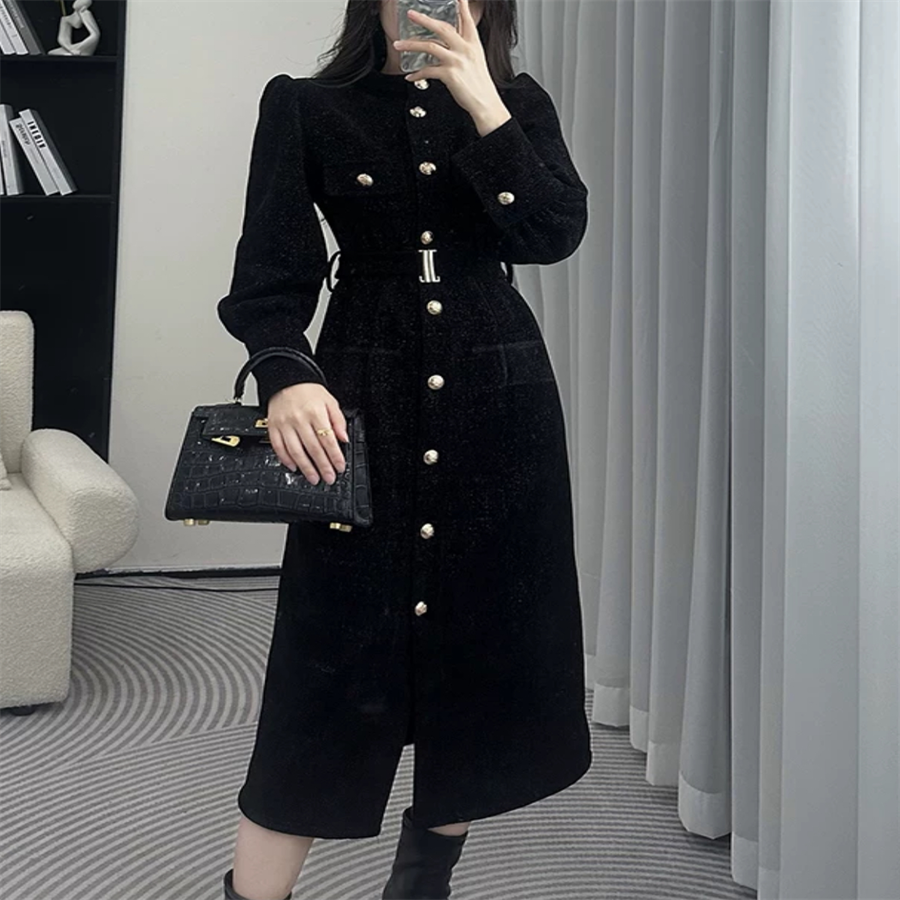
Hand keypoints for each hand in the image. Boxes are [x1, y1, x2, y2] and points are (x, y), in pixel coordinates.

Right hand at [266, 383, 348, 485]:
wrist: (285, 379)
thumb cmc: (308, 391)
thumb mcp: (330, 401)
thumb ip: (338, 421)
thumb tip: (343, 438)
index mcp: (316, 413)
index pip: (328, 440)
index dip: (335, 456)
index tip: (340, 467)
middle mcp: (300, 419)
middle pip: (313, 449)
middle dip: (323, 466)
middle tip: (329, 478)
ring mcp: (285, 424)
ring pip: (296, 451)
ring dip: (306, 468)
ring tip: (314, 478)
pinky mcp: (273, 427)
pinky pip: (279, 447)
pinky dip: (286, 460)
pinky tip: (294, 467)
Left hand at [393, 0, 511, 135]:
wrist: (485, 103)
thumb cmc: (480, 84)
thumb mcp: (476, 59)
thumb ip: (464, 47)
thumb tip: (450, 41)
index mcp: (473, 43)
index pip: (466, 19)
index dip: (462, 6)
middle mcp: (465, 49)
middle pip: (442, 28)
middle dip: (424, 20)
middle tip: (411, 14)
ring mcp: (457, 61)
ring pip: (430, 46)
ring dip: (411, 45)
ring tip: (398, 44)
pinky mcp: (450, 75)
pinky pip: (428, 70)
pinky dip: (417, 73)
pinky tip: (410, 76)